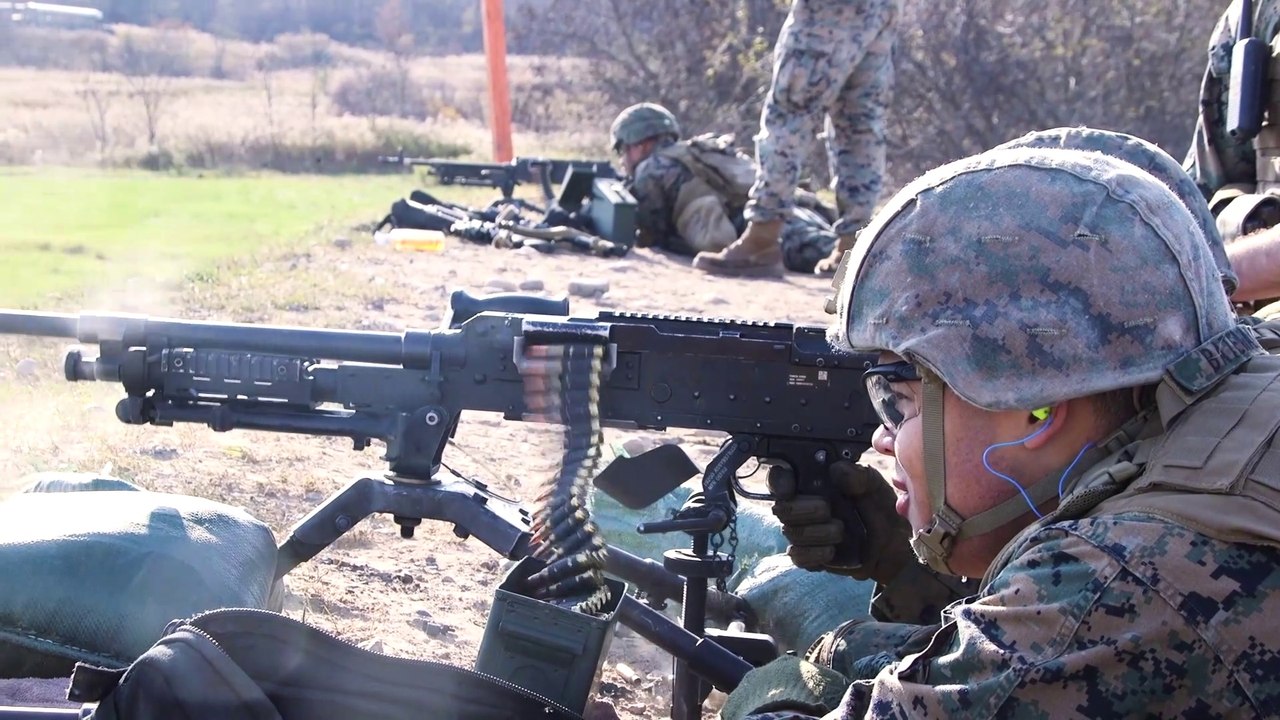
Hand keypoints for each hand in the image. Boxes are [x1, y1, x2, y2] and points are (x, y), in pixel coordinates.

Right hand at [768, 461, 915, 584]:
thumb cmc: (880, 508)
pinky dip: (815, 553)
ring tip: (840, 530)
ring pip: (790, 532)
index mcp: (813, 483)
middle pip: (782, 508)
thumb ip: (858, 475)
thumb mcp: (875, 485)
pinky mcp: (809, 556)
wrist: (894, 545)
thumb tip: (837, 470)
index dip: (779, 481)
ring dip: (816, 532)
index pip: (780, 478)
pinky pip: (798, 556)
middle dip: (804, 510)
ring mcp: (804, 532)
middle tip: (827, 509)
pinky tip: (832, 550)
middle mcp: (803, 506)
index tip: (790, 488)